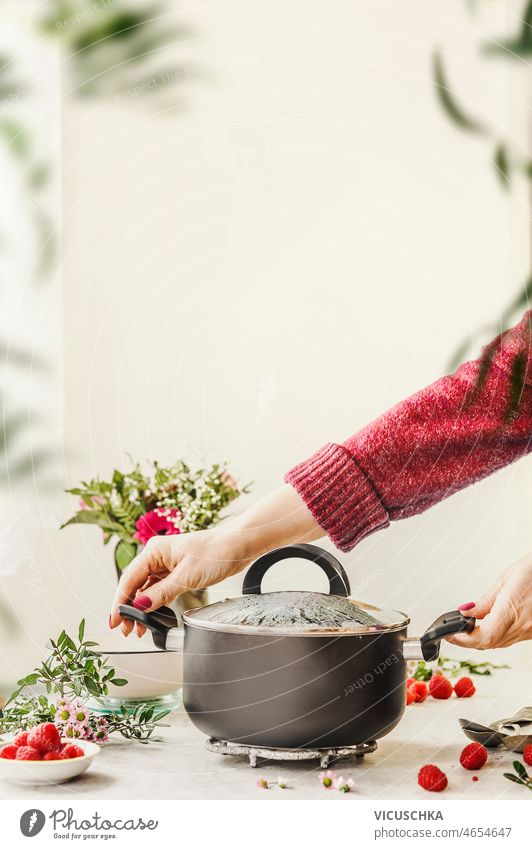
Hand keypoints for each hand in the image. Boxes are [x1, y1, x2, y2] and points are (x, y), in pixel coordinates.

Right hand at [109, 485, 321, 636]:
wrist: (238, 545)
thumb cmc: (216, 553)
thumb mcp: (187, 577)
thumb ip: (161, 593)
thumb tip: (139, 607)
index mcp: (154, 551)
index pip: (129, 579)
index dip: (119, 601)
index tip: (115, 620)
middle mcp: (157, 556)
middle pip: (134, 584)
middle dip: (128, 608)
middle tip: (125, 630)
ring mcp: (166, 564)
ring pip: (145, 589)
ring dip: (140, 608)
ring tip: (137, 629)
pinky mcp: (176, 572)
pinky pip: (158, 589)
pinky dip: (153, 603)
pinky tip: (151, 617)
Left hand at [447, 555, 531, 648]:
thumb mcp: (504, 578)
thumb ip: (485, 600)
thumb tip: (465, 611)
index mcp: (513, 608)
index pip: (484, 635)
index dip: (463, 639)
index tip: (449, 634)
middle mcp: (524, 625)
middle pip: (490, 643)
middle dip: (468, 640)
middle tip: (453, 632)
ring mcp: (530, 631)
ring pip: (500, 644)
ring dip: (481, 639)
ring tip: (466, 629)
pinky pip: (511, 639)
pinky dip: (496, 636)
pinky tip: (488, 627)